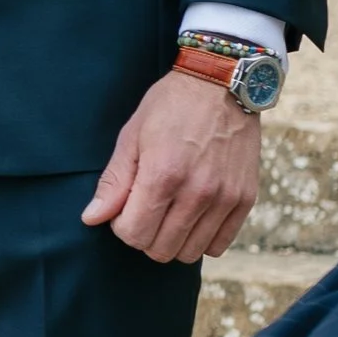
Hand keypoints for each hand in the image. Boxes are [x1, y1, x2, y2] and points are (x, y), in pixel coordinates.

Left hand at [83, 68, 261, 263]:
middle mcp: (197, 192)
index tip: (125, 206)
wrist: (223, 84)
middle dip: (145, 235)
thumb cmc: (170, 106)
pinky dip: (201, 238)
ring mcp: (225, 198)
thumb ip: (114, 182)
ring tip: (169, 211)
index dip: (121, 226)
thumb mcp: (132, 136)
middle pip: (160, 250)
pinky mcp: (245, 199)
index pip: (133, 235)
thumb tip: (92, 219)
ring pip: (189, 253)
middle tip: (146, 208)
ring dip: (172, 239)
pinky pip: (219, 245)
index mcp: (163, 175)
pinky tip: (193, 216)